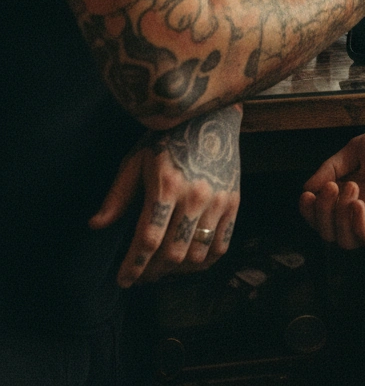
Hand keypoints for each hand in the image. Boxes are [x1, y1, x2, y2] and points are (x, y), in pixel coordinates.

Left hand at [90, 105, 241, 287]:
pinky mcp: (233, 202)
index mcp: (167, 186)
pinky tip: (190, 261)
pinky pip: (221, 245)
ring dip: (177, 270)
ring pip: (197, 254)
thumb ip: (118, 194)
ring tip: (163, 269)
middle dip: (152, 272)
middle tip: (141, 276)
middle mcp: (195, 197)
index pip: (148, 239)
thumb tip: (96, 225)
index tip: (124, 280)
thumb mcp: (137, 160)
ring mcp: (217, 201)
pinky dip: (205, 261)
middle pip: (172, 253)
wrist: (211, 118)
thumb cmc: (168, 138)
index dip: (133, 266)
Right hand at [299, 121, 364, 249]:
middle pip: (329, 231)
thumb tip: (307, 189)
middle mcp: (362, 209)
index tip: (307, 195)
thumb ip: (331, 168)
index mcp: (350, 191)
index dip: (309, 210)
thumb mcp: (357, 148)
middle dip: (323, 213)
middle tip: (334, 187)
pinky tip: (359, 206)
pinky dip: (359, 229)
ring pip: (347, 241)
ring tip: (353, 190)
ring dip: (340, 219)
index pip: (321, 214)